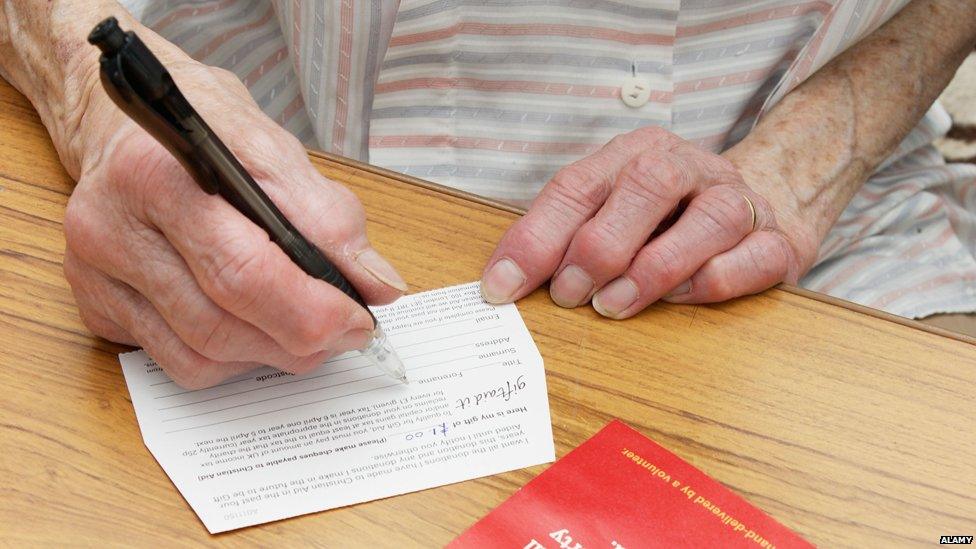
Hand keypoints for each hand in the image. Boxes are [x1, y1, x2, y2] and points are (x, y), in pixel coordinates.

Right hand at [61, 42, 404, 387]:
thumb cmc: (206, 132)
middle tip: (344, 331)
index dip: (311, 310)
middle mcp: (111, 230)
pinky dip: (231, 360)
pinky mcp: (95, 307)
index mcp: (157, 177)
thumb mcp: (276, 151)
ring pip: (199, 357)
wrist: (129, 126)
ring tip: (303, 328)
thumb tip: (376, 285)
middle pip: (220, 326)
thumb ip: (330, 219)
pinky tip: (253, 329)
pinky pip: (176, 363)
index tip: (358, 319)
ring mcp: (96, 276)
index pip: (242, 271)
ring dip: (269, 355)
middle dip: (299, 340)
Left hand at [481, 126, 819, 317]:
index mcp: (636, 152)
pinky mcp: (778, 242)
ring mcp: (739, 200)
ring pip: (707, 220)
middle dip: (597, 247)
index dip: (535, 237)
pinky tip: (677, 300)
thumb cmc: (667, 218)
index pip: (577, 186)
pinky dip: (709, 282)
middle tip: (568, 295)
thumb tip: (505, 281)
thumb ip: (564, 236)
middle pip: (645, 186)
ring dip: (652, 268)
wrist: (767, 202)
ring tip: (613, 305)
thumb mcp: (610, 211)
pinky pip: (750, 258)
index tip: (501, 286)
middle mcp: (690, 166)